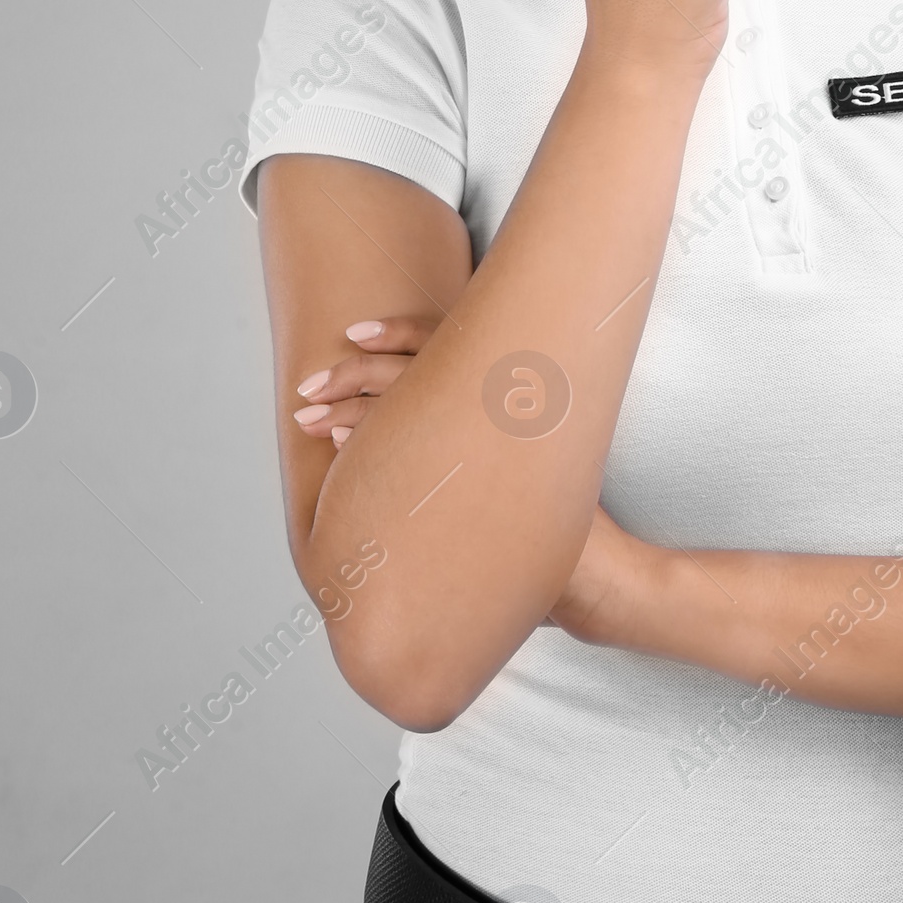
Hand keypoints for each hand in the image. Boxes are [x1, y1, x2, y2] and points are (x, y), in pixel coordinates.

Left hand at [292, 317, 655, 644]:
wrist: (595, 571)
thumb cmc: (559, 519)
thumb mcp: (526, 453)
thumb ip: (486, 421)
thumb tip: (436, 409)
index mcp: (510, 385)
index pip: (444, 338)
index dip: (394, 331)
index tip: (352, 334)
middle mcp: (499, 403)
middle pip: (408, 368)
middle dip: (349, 373)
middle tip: (310, 387)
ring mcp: (487, 441)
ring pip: (396, 407)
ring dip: (343, 409)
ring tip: (307, 418)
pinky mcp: (475, 480)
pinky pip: (405, 450)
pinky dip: (365, 442)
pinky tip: (335, 445)